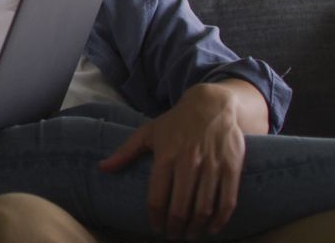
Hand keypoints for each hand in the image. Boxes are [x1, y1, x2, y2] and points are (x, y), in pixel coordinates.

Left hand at [99, 84, 247, 238]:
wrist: (211, 105)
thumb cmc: (176, 122)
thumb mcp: (147, 132)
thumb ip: (125, 152)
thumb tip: (103, 168)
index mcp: (166, 157)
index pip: (157, 198)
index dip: (156, 219)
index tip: (156, 228)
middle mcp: (189, 163)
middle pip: (180, 208)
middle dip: (175, 228)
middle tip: (174, 235)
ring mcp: (212, 166)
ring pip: (204, 208)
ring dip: (196, 227)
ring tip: (190, 234)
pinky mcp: (231, 167)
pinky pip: (227, 200)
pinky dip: (220, 219)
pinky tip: (212, 228)